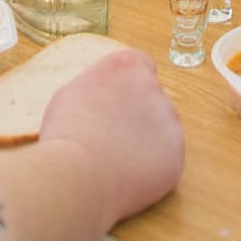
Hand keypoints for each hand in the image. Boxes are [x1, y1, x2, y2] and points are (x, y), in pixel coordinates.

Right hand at [39, 49, 183, 224]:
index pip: (143, 65)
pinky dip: (152, 167)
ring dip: (146, 141)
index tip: (119, 102)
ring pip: (160, 129)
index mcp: (128, 66)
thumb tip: (104, 98)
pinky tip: (128, 174)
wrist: (77, 174)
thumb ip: (99, 87)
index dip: (130, 85)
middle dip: (137, 116)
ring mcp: (169, 120)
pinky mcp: (176, 152)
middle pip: (152, 99)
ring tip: (115, 160)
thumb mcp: (73, 93)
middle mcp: (154, 87)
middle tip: (111, 138)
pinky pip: (166, 158)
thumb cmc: (65, 134)